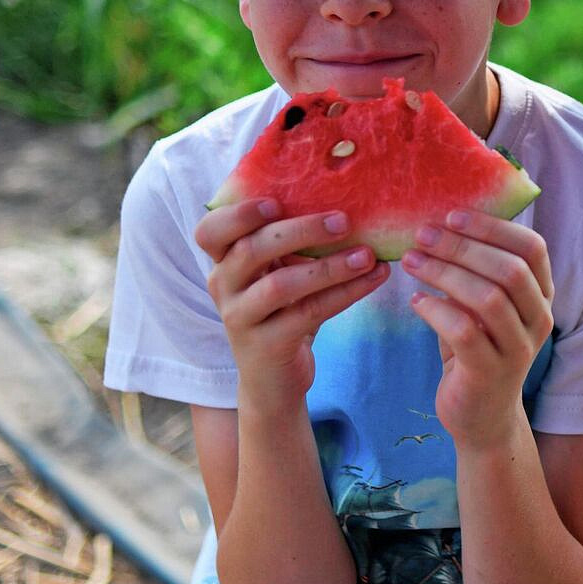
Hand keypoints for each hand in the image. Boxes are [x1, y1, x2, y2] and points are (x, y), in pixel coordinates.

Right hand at [194, 199, 389, 410]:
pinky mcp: (266, 346)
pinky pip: (308, 313)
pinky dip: (345, 293)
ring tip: (367, 256)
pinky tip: (372, 280)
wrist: (272, 382)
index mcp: (224, 263)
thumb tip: (342, 202)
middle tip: (343, 221)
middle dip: (300, 230)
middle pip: (251, 250)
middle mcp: (223, 288)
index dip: (239, 214)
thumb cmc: (281, 315)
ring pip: (281, 284)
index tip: (276, 201)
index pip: (211, 231)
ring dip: (329, 267)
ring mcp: (240, 319)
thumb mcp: (278, 276)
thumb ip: (289, 246)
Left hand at [400, 210, 553, 449]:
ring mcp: (518, 349)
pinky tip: (416, 301)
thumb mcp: (483, 305)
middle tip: (422, 235)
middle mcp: (538, 319)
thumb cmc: (477, 348)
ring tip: (412, 262)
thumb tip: (439, 224)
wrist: (481, 415)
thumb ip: (475, 271)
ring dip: (444, 273)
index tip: (452, 216)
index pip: (532, 248)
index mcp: (541, 295)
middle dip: (462, 246)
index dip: (493, 227)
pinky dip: (436, 310)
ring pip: (488, 298)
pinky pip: (464, 332)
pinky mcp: (490, 373)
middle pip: (509, 269)